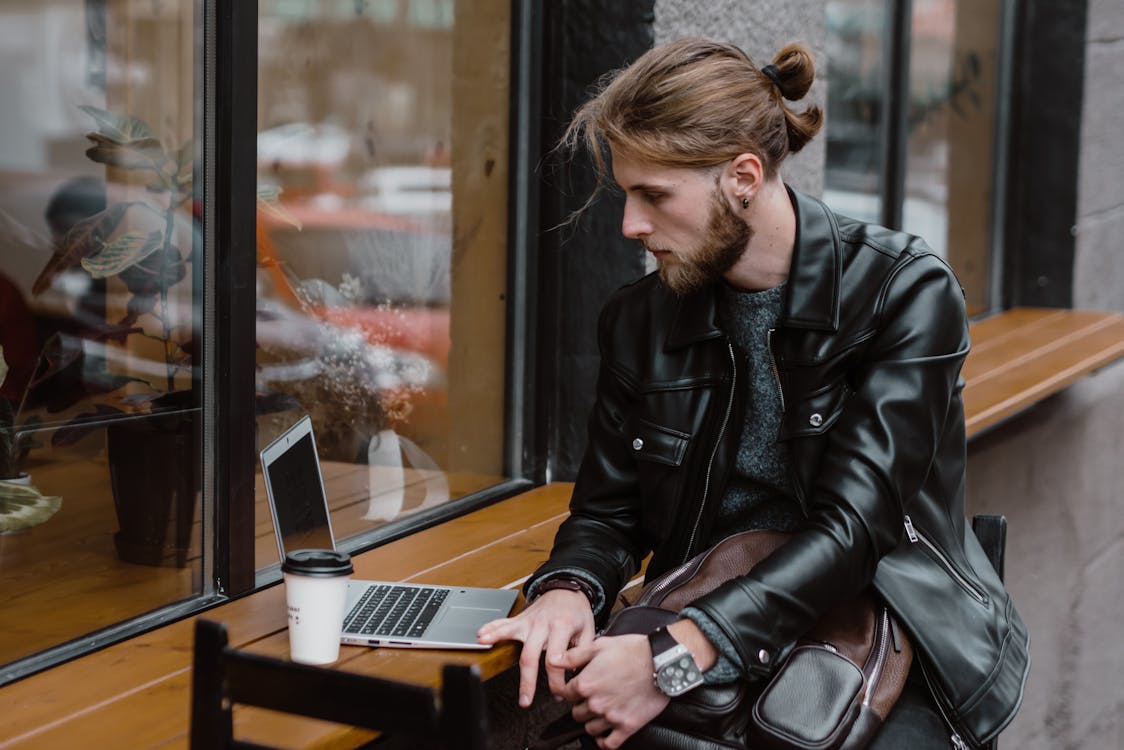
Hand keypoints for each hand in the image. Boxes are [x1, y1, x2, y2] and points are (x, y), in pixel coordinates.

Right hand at [477, 589, 594, 706]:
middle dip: (527, 680)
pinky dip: (491, 628)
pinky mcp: (520, 619)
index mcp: (562, 627)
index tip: (559, 692)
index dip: (557, 680)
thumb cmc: (577, 613)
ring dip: (497, 640)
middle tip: (526, 700)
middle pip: (531, 655)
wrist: (568, 590)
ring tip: (485, 648)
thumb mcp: (588, 631)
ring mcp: (529, 621)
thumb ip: (581, 652)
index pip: (556, 660)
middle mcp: (543, 624)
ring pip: (511, 634)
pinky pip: (503, 622)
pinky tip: (481, 636)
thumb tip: (573, 674)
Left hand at [554, 634, 669, 748]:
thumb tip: (554, 660)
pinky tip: (605, 735)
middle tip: (592, 699)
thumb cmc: (633, 651)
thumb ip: (574, 656)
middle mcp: (596, 703)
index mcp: (586, 683)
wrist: (661, 661)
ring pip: (590, 729)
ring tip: (601, 713)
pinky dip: (604, 742)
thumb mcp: (600, 645)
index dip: (571, 691)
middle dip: (582, 706)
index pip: (566, 695)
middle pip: (577, 713)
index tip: (577, 689)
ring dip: (593, 722)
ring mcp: (611, 717)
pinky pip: (609, 744)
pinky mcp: (627, 726)